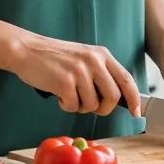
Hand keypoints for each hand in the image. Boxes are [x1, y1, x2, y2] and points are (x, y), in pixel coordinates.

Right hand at [15, 33, 141, 116]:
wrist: (27, 50)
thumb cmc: (55, 58)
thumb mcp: (84, 58)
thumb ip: (101, 72)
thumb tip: (117, 97)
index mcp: (102, 55)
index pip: (126, 79)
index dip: (134, 98)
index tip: (136, 112)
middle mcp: (94, 61)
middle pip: (113, 97)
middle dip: (103, 109)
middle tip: (90, 106)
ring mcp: (80, 71)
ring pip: (92, 105)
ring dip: (79, 107)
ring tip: (68, 94)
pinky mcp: (64, 82)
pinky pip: (72, 107)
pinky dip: (65, 106)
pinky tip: (58, 94)